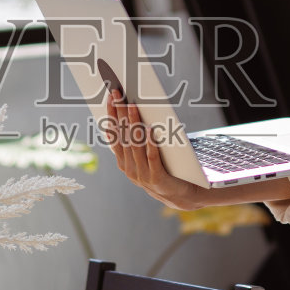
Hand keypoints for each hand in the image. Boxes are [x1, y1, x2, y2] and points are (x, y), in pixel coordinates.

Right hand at [104, 89, 202, 210]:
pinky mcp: (156, 178)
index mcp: (123, 161)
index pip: (114, 134)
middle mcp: (129, 168)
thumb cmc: (162, 170)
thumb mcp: (144, 156)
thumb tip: (131, 114)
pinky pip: (152, 157)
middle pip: (123, 136)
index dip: (111, 115)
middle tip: (119, 94)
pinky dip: (150, 142)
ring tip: (133, 106)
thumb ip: (137, 140)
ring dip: (133, 123)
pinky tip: (149, 129)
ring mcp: (141, 174)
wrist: (178, 195)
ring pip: (135, 144)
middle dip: (120, 113)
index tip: (110, 97)